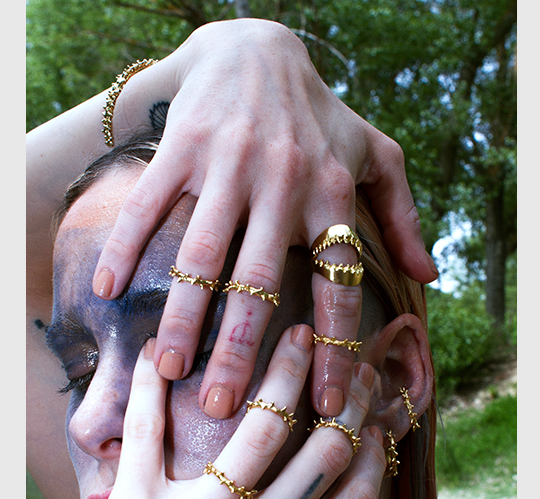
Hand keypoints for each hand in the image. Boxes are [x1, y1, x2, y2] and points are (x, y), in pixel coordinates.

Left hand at [26, 324, 384, 498]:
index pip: (351, 497)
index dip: (371, 449)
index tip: (373, 419)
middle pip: (318, 450)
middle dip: (344, 396)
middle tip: (348, 361)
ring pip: (256, 426)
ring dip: (281, 371)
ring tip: (292, 336)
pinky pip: (146, 432)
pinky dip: (149, 385)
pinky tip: (160, 352)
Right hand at [91, 20, 435, 421]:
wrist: (258, 49)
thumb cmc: (320, 117)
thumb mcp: (376, 156)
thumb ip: (404, 216)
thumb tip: (429, 276)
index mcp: (332, 194)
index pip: (338, 284)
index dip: (333, 348)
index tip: (322, 405)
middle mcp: (282, 184)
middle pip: (260, 283)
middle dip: (241, 351)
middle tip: (221, 408)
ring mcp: (228, 165)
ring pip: (202, 255)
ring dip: (183, 318)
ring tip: (167, 369)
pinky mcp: (182, 148)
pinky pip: (150, 207)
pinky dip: (127, 249)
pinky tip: (109, 292)